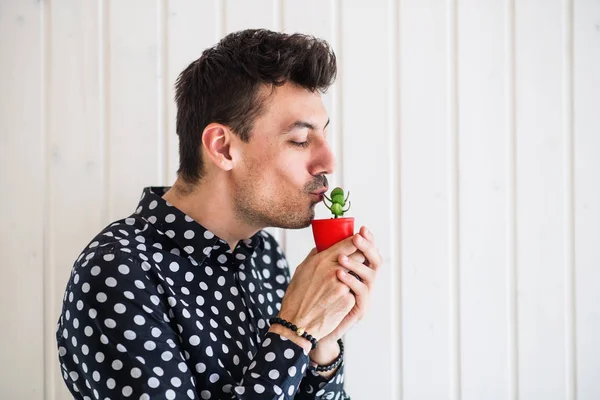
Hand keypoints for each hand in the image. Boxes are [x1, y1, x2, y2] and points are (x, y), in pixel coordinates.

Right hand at [271, 237, 359, 349]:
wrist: (297, 324)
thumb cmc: (297, 297)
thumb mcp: (301, 270)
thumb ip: (315, 255)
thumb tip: (324, 245)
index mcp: (321, 261)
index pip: (348, 244)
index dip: (357, 241)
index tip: (359, 240)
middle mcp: (333, 270)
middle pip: (359, 257)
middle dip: (360, 257)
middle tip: (358, 260)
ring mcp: (342, 286)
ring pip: (358, 275)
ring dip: (354, 278)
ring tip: (343, 284)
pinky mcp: (348, 300)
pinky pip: (355, 291)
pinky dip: (350, 294)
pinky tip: (338, 301)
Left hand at [317, 226, 381, 344]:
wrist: (310, 326)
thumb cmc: (315, 298)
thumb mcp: (319, 274)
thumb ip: (324, 258)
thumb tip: (322, 239)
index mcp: (357, 271)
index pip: (367, 252)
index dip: (368, 239)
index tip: (361, 228)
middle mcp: (364, 282)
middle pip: (375, 260)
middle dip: (367, 247)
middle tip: (356, 238)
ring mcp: (364, 296)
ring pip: (370, 275)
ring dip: (356, 263)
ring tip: (341, 257)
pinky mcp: (360, 308)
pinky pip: (361, 292)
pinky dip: (351, 280)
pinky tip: (339, 274)